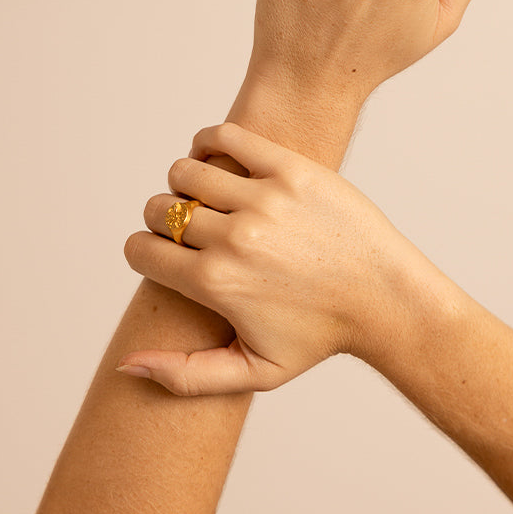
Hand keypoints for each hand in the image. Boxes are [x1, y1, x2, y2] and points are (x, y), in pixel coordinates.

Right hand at [119, 122, 435, 394]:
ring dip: (185, 182)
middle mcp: (235, 238)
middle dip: (163, 219)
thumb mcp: (255, 372)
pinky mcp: (293, 170)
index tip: (166, 254)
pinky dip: (210, 141)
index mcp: (216, 283)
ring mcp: (266, 199)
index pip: (141, 250)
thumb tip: (127, 362)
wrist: (385, 297)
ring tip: (208, 197)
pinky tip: (218, 158)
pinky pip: (228, 137)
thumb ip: (185, 376)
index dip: (145, 252)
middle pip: (159, 208)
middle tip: (190, 227)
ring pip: (186, 171)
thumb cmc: (321, 336)